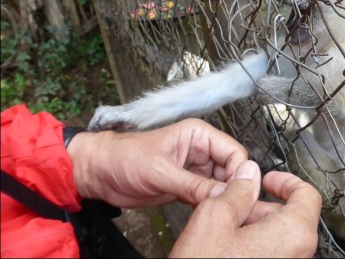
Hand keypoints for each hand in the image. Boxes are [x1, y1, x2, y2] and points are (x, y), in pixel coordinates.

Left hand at [67, 119, 247, 206]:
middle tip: (230, 206)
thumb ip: (193, 184)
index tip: (238, 192)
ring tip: (219, 211)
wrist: (101, 173)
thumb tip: (222, 194)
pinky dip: (210, 204)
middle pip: (232, 169)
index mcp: (198, 135)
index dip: (239, 172)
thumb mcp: (160, 171)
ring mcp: (195, 169)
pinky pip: (208, 196)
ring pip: (222, 184)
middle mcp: (201, 150)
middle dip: (232, 187)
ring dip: (222, 198)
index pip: (234, 152)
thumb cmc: (124, 158)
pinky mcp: (188, 186)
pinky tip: (208, 212)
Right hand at [170, 160, 321, 257]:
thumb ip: (237, 191)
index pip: (307, 194)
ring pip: (278, 236)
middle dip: (259, 205)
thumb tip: (249, 175)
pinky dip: (252, 244)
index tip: (268, 179)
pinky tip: (225, 248)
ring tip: (223, 230)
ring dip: (253, 225)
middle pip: (290, 215)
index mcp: (292, 234)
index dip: (285, 180)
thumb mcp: (215, 219)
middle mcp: (297, 255)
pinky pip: (271, 254)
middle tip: (233, 205)